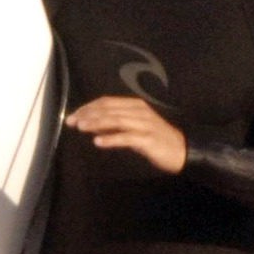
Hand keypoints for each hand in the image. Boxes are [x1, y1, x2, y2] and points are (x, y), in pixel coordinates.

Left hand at [65, 98, 185, 173]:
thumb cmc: (157, 140)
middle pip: (109, 109)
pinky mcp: (148, 139)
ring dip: (96, 123)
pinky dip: (111, 139)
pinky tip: (98, 142)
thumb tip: (93, 127)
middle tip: (71, 121)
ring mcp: (144, 124)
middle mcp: (139, 111)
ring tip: (81, 128)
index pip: (107, 102)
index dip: (88, 107)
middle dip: (88, 115)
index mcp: (135, 106)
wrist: (182, 151)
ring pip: (116, 120)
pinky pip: (126, 137)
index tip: (74, 115)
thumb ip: (116, 126)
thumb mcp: (134, 129)